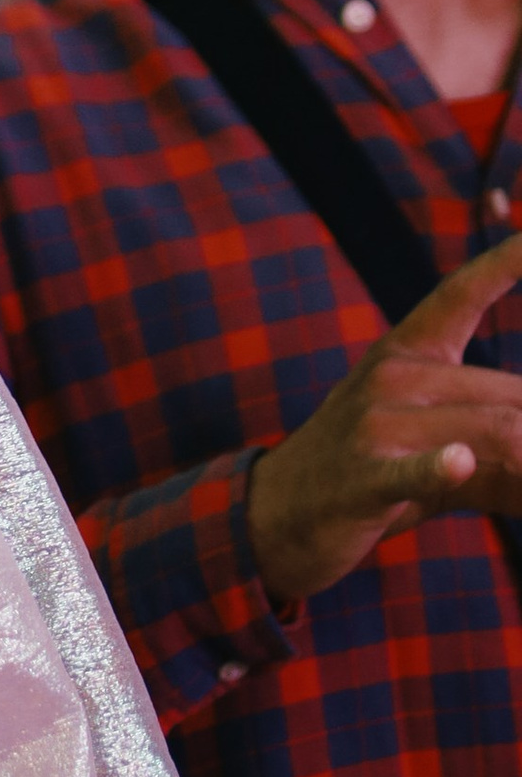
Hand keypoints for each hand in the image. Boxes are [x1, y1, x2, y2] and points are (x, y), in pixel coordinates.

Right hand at [248, 231, 521, 602]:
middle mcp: (392, 376)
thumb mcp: (426, 437)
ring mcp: (375, 424)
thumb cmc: (369, 472)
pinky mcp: (364, 477)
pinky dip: (441, 468)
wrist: (276, 514)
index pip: (460, 295)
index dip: (504, 262)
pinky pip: (415, 469)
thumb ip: (493, 433)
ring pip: (494, 431)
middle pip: (509, 395)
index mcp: (405, 353)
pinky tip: (458, 462)